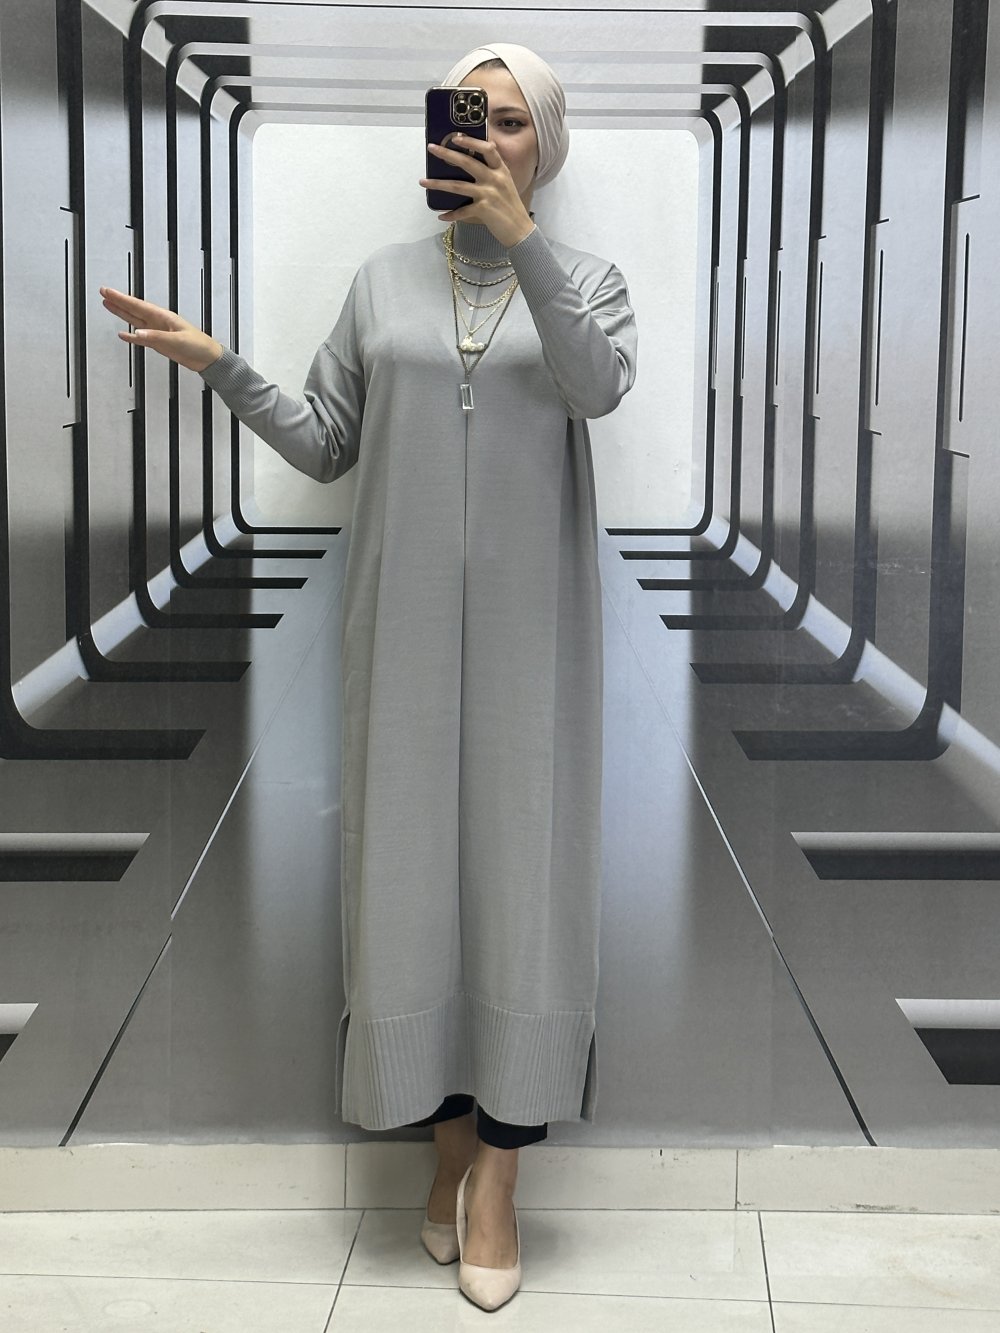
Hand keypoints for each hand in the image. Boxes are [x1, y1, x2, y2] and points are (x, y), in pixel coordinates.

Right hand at [98, 286, 222, 371]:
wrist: (208, 358)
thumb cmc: (199, 345)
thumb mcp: (177, 340)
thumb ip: (156, 337)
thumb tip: (137, 333)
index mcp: (163, 317)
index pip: (137, 305)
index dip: (121, 298)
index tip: (107, 291)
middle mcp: (158, 322)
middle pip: (133, 309)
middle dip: (118, 300)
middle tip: (103, 292)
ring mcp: (158, 332)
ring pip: (135, 320)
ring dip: (121, 313)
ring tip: (108, 305)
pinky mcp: (159, 343)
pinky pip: (141, 338)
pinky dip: (131, 336)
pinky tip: (123, 334)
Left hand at [419, 136, 535, 249]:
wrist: (521, 230)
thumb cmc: (511, 207)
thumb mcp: (506, 184)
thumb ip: (494, 171)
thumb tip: (479, 158)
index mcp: (501, 170)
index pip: (487, 149)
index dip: (471, 141)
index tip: (456, 137)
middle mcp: (494, 179)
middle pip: (467, 162)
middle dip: (447, 154)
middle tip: (432, 148)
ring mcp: (488, 194)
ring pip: (457, 186)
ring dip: (438, 184)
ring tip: (423, 182)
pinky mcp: (483, 210)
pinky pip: (462, 211)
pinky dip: (451, 215)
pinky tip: (441, 216)